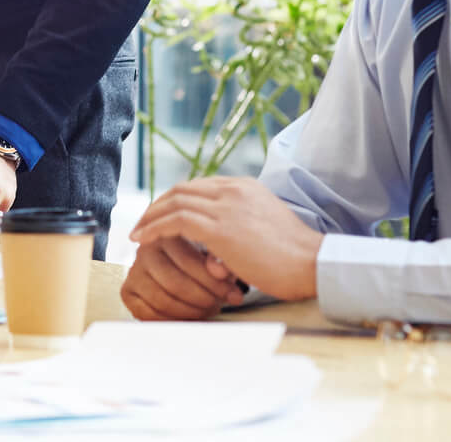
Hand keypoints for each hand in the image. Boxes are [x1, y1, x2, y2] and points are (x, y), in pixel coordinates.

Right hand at [120, 237, 247, 320]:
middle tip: (220, 304)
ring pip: (161, 299)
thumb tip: (220, 271)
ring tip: (207, 310)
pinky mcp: (127, 291)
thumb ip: (221, 261)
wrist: (189, 271)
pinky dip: (170, 320)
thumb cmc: (206, 262)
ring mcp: (134, 270)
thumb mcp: (220, 255)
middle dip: (203, 299)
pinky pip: (146, 313)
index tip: (233, 294)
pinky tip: (186, 317)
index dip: (213, 282)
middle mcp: (145, 249)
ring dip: (189, 312)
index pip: (187, 261)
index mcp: (166, 233)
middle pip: (175, 283)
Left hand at [127, 177, 322, 301]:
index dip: (174, 200)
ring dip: (150, 217)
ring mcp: (226, 206)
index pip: (198, 187)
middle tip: (142, 222)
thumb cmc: (293, 260)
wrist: (313, 264)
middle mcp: (232, 190)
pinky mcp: (220, 228)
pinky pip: (176, 221)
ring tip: (137, 233)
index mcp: (244, 188)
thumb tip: (213, 256)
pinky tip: (143, 239)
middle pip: (182, 190)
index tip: (160, 215)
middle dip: (157, 205)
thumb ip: (236, 233)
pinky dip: (155, 228)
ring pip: (175, 202)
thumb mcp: (262, 232)